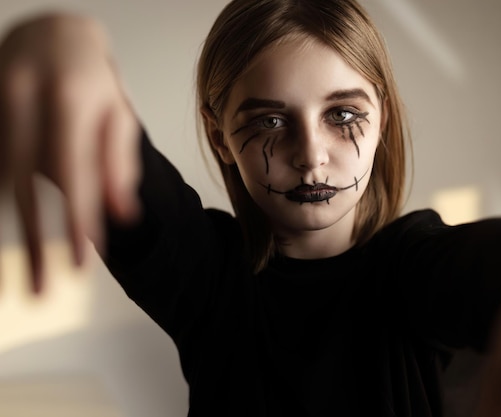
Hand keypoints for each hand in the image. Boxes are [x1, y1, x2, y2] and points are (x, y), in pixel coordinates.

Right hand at [0, 14, 140, 291]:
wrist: (52, 32)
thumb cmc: (92, 79)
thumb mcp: (117, 113)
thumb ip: (119, 161)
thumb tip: (122, 215)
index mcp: (70, 99)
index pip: (75, 174)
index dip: (76, 222)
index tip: (79, 265)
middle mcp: (24, 96)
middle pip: (26, 183)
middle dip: (35, 240)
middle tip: (43, 290)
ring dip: (9, 227)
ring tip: (20, 274)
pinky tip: (7, 233)